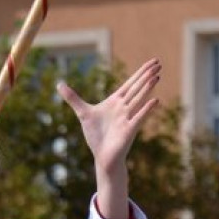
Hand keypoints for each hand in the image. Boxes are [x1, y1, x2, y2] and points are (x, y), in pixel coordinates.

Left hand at [57, 58, 160, 218]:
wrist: (102, 156)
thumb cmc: (96, 135)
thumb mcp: (82, 112)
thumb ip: (72, 98)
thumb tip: (59, 84)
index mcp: (115, 102)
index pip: (130, 83)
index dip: (140, 72)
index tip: (152, 62)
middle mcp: (124, 108)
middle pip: (136, 88)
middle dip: (146, 75)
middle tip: (158, 62)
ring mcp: (127, 118)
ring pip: (138, 100)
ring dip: (147, 88)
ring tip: (157, 76)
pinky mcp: (129, 131)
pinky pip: (139, 118)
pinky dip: (146, 110)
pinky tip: (155, 101)